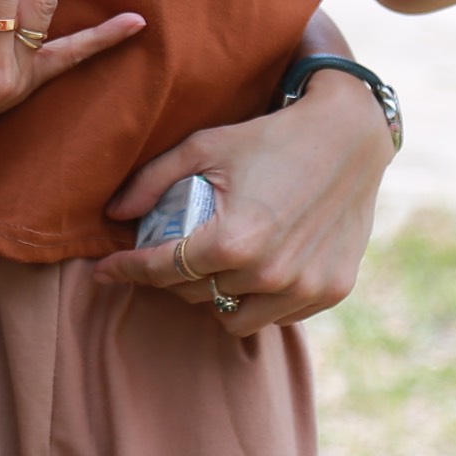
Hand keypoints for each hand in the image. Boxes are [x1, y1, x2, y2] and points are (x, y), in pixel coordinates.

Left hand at [91, 70, 394, 335]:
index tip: (105, 269)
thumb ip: (153, 181)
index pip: (163, 270)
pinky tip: (255, 269)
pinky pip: (276, 315)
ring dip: (215, 296)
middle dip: (171, 276)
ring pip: (232, 318)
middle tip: (168, 251)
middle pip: (195, 295)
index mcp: (234, 241)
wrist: (350, 137)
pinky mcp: (331, 291)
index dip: (127, 269)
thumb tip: (114, 213)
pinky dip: (258, 300)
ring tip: (213, 265)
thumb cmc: (270, 137)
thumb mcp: (205, 146)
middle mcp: (270, 275)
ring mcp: (304, 288)